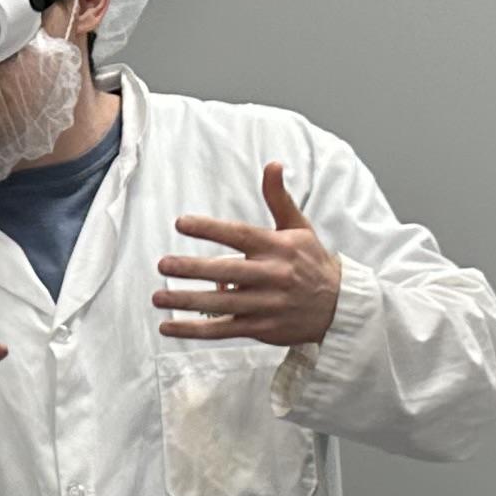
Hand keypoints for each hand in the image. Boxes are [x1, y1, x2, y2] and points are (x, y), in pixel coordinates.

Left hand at [155, 164, 341, 346]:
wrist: (338, 306)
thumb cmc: (311, 262)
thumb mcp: (299, 227)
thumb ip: (278, 198)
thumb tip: (272, 164)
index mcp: (277, 247)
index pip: (239, 235)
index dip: (210, 229)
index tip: (181, 223)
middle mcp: (272, 276)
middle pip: (227, 271)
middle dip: (193, 269)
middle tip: (163, 265)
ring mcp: (266, 305)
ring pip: (221, 304)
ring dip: (188, 301)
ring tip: (157, 297)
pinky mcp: (261, 328)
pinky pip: (223, 330)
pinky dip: (195, 331)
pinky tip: (169, 327)